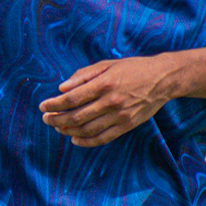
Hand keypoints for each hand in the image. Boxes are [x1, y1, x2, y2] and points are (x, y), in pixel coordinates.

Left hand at [39, 56, 180, 147]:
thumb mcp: (107, 64)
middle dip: (56, 119)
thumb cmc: (133, 69)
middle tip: (46, 119)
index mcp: (104, 83)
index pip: (72, 98)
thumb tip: (62, 88)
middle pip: (76, 116)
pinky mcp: (126, 126)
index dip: (54, 104)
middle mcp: (110, 101)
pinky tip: (75, 139)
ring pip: (87, 130)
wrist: (162, 79)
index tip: (43, 106)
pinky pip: (102, 138)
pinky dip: (86, 142)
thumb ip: (84, 75)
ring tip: (58, 128)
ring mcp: (119, 116)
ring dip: (68, 131)